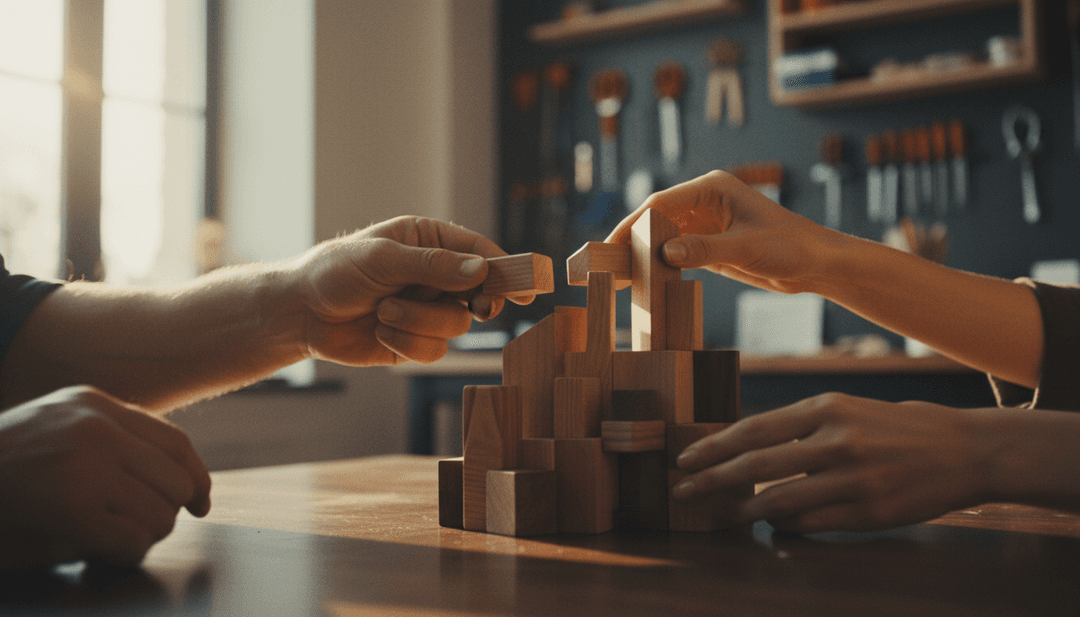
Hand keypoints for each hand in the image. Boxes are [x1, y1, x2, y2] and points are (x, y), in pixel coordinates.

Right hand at [0, 386, 211, 569]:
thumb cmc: (1, 477)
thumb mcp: (56, 434)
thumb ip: (111, 443)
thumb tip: (182, 482)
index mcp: (93, 405)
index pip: (175, 442)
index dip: (197, 477)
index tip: (199, 502)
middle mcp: (95, 428)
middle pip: (175, 482)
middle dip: (163, 514)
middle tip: (130, 532)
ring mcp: (86, 466)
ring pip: (161, 514)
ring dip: (142, 538)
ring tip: (105, 541)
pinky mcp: (74, 510)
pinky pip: (135, 542)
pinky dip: (122, 557)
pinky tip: (95, 556)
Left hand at [294, 216, 533, 365]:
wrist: (301, 313)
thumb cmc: (335, 272)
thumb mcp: (382, 259)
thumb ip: (433, 266)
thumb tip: (481, 270)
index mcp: (430, 242)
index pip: (480, 252)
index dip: (506, 269)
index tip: (526, 286)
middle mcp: (435, 275)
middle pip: (480, 293)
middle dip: (471, 303)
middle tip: (477, 308)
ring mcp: (427, 309)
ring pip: (457, 326)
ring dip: (419, 322)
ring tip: (384, 312)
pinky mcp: (414, 341)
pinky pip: (434, 350)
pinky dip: (406, 343)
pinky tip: (381, 331)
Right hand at [606, 170, 849, 294]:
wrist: (816, 264)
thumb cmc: (790, 246)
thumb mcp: (746, 248)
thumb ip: (705, 250)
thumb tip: (665, 253)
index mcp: (712, 188)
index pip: (661, 204)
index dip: (633, 224)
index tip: (612, 245)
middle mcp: (704, 202)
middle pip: (656, 219)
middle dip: (631, 240)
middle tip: (605, 263)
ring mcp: (705, 224)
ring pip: (662, 237)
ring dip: (642, 255)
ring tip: (617, 275)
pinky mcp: (709, 246)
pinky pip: (675, 253)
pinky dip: (659, 266)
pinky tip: (643, 281)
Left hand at [672, 393, 993, 532]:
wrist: (964, 448)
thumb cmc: (896, 426)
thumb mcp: (846, 409)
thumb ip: (799, 427)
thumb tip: (744, 448)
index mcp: (826, 408)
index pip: (753, 429)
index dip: (713, 447)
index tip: (684, 460)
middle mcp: (836, 440)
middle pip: (755, 466)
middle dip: (711, 481)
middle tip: (683, 493)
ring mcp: (854, 479)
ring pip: (779, 500)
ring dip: (742, 511)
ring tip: (720, 516)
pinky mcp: (870, 512)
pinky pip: (811, 524)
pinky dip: (784, 525)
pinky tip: (770, 523)